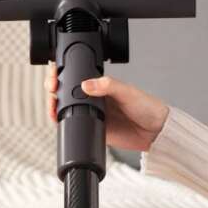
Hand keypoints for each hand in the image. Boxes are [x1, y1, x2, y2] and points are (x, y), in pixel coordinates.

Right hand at [43, 66, 168, 151]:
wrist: (156, 132)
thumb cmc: (147, 107)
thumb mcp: (127, 91)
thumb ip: (107, 86)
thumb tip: (86, 83)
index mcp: (101, 86)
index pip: (76, 76)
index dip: (62, 74)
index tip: (55, 75)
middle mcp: (94, 98)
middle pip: (66, 92)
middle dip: (53, 89)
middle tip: (51, 89)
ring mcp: (93, 114)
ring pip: (66, 109)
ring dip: (55, 107)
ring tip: (52, 106)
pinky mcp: (94, 129)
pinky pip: (74, 126)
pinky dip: (63, 124)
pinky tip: (59, 120)